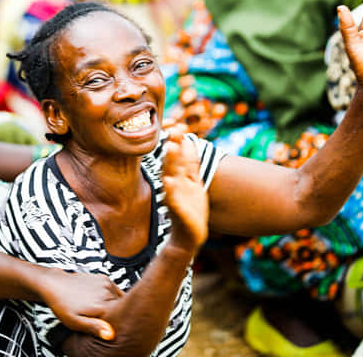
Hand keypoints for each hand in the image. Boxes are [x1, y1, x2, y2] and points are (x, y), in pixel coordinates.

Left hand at [37, 268, 122, 340]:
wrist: (55, 284)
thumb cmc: (63, 305)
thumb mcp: (75, 322)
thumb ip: (94, 327)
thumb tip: (111, 335)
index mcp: (102, 305)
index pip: (122, 316)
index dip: (119, 322)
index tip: (110, 325)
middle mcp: (107, 292)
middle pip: (121, 308)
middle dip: (116, 314)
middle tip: (101, 317)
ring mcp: (106, 283)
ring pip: (119, 299)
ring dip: (113, 304)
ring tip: (98, 308)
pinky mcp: (104, 278)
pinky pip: (114, 290)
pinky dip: (110, 296)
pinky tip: (98, 300)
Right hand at [162, 127, 208, 252]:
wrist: (188, 236)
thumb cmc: (190, 208)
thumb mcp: (192, 181)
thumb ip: (190, 162)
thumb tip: (189, 140)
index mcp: (178, 177)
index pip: (176, 157)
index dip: (177, 142)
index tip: (179, 125)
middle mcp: (174, 185)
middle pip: (172, 163)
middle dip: (173, 147)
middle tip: (174, 129)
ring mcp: (174, 197)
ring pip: (171, 177)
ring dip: (171, 163)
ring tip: (172, 147)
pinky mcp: (177, 212)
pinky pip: (173, 200)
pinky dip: (171, 191)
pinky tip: (170, 181)